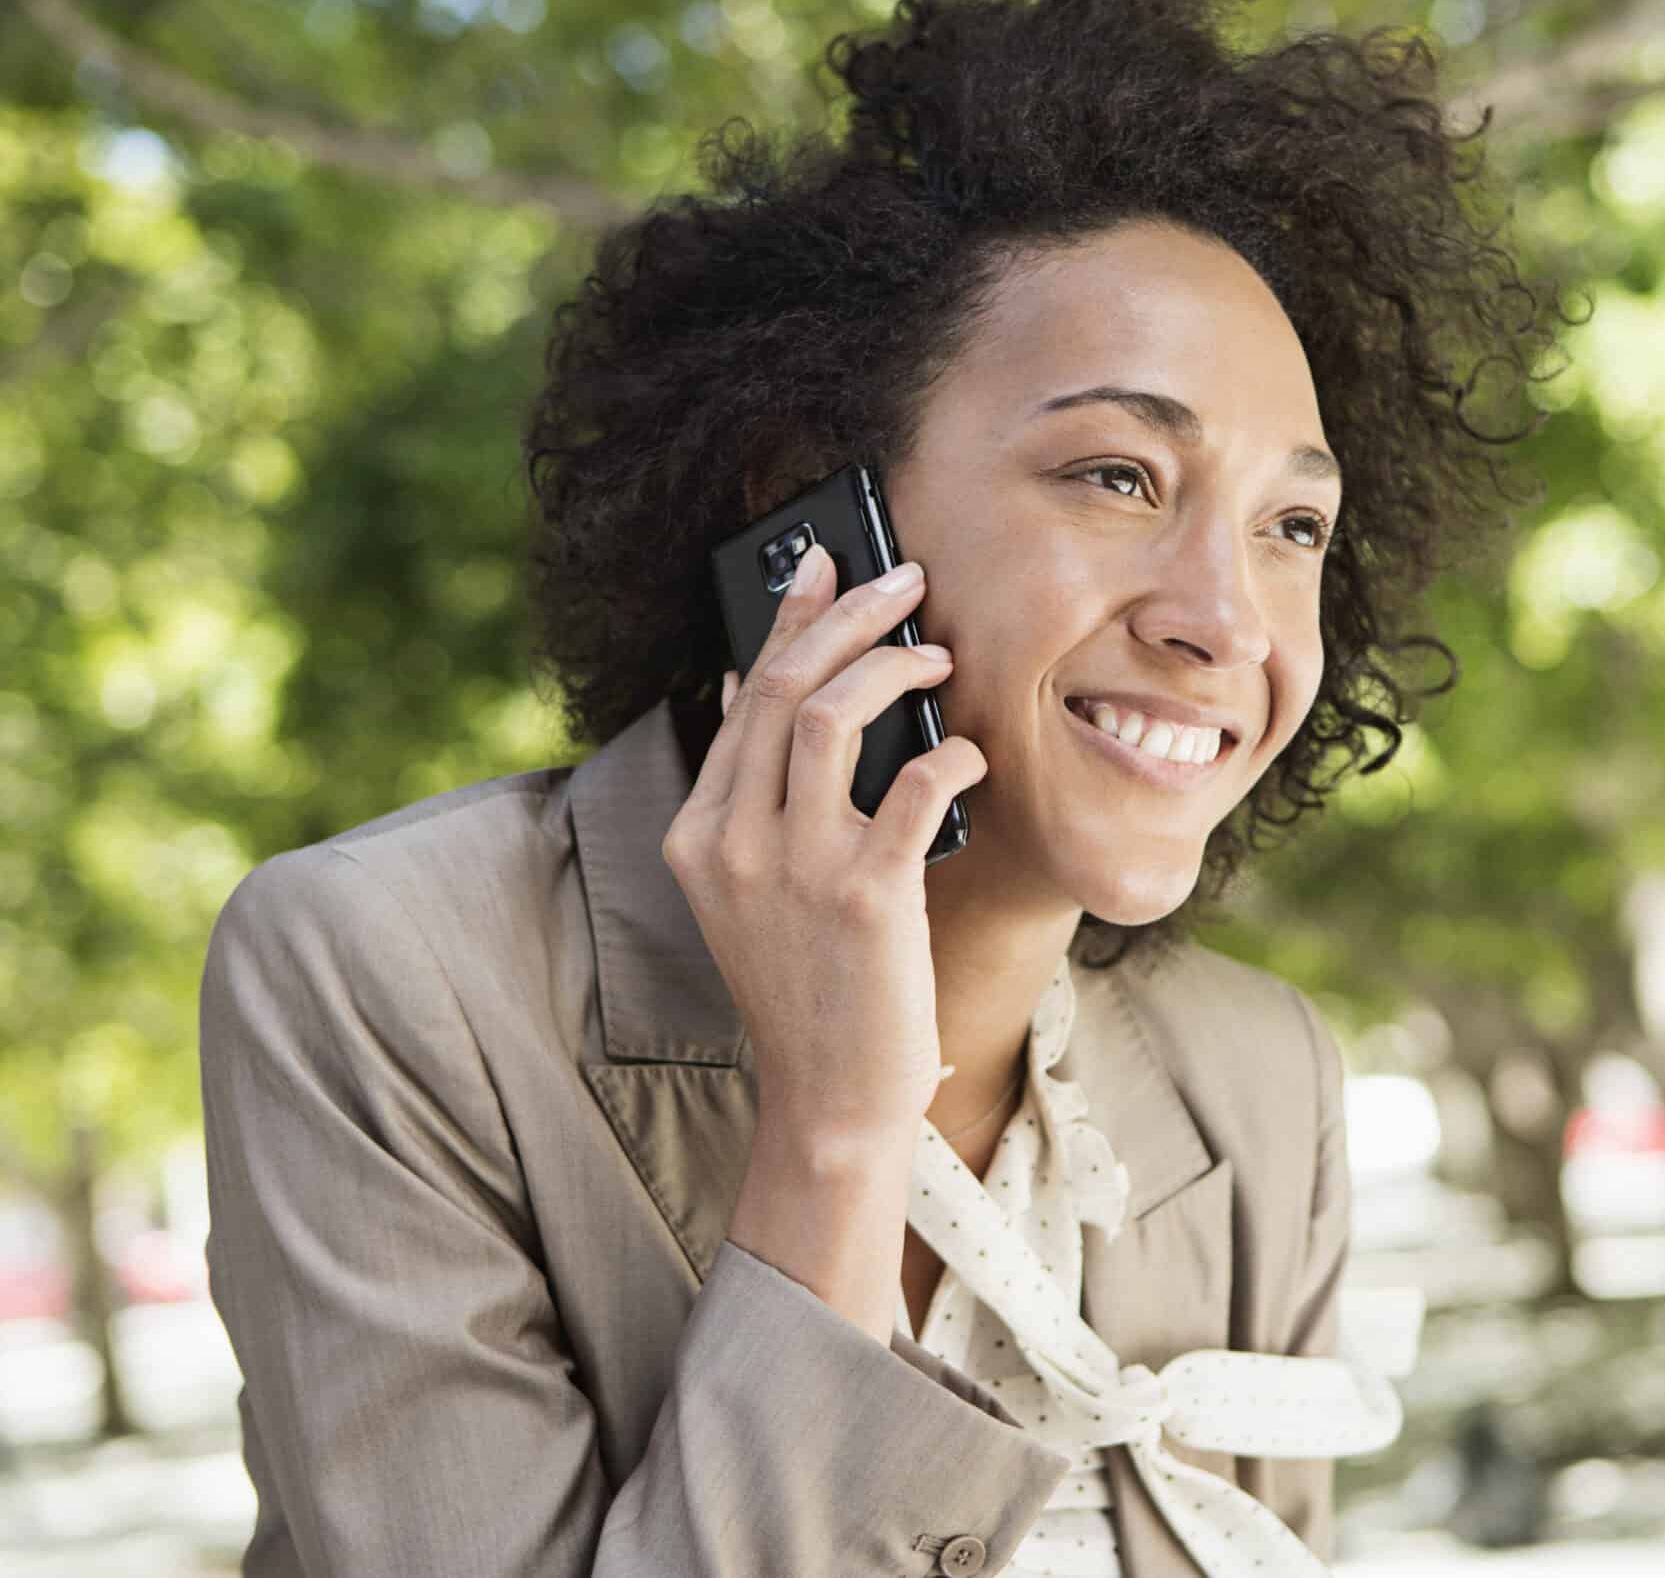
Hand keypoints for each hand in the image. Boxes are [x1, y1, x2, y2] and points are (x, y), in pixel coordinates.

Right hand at [662, 544, 985, 1143]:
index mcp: (697, 834)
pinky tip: (968, 752)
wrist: (830, 1099)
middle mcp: (732, 843)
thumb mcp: (750, 889)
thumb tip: (748, 688)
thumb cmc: (808, 988)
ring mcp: (794, 868)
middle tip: (904, 582)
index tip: (827, 564)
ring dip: (892, 668)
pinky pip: (912, 784)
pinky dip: (948, 752)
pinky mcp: (865, 895)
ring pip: (829, 715)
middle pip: (781, 688)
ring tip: (938, 658)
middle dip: (849, 616)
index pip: (741, 695)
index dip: (789, 619)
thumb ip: (751, 795)